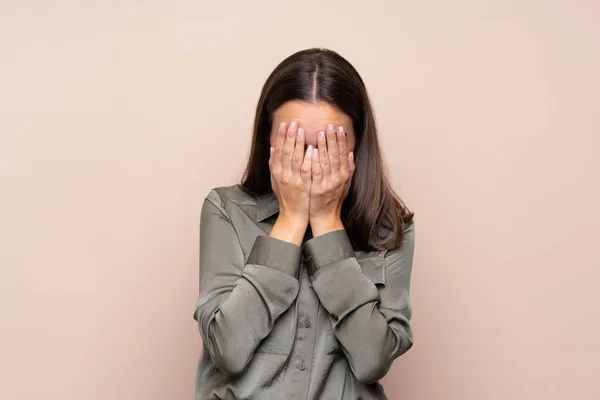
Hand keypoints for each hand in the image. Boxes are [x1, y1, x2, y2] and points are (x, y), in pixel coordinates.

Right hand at [268, 121, 312, 245]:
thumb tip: (272, 147)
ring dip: (298, 144)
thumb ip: (274, 164)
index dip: (281, 137)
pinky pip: (306, 170)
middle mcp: (283, 175)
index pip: (278, 150)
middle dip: (289, 136)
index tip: (284, 125)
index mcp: (277, 172)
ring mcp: (294, 180)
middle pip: (286, 152)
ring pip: (295, 159)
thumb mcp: (276, 180)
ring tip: (301, 130)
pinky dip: (308, 159)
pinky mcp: (304, 186)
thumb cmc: (286, 197)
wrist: (292, 215)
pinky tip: (311, 149)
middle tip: (293, 122)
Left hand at [309, 124, 355, 236]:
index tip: (339, 128)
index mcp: (344, 175)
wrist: (326, 216)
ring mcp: (329, 183)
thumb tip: (350, 153)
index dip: (341, 141)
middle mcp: (338, 178)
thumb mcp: (345, 183)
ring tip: (320, 133)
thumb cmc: (333, 198)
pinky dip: (314, 160)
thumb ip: (348, 168)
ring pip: (326, 161)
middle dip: (332, 139)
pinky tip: (312, 150)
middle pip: (336, 155)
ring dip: (323, 146)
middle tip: (329, 125)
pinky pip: (316, 172)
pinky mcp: (318, 189)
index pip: (344, 154)